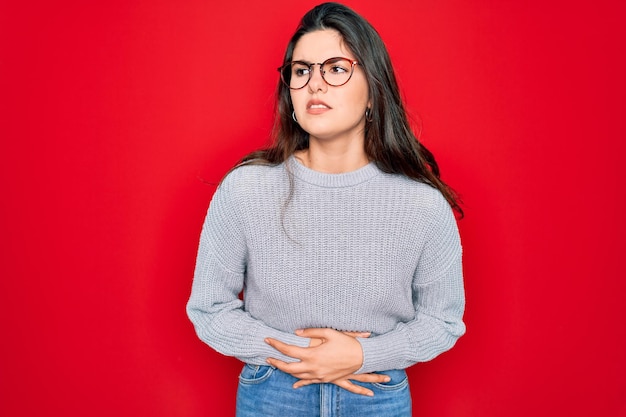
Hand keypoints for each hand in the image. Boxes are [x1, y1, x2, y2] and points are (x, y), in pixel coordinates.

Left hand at [265, 328, 387, 395]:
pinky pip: (309, 383)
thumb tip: (297, 332)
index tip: (268, 340)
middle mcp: (313, 368)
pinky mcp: (325, 379)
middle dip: (276, 363)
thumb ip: (311, 332)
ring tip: (278, 366)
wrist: (363, 358)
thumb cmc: (347, 343)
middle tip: (267, 358)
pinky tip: (294, 384)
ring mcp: (319, 375)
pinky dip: (300, 383)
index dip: (276, 345)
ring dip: (286, 371)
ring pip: (297, 376)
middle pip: (288, 368)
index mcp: (312, 355)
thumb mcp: (329, 333)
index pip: (288, 351)